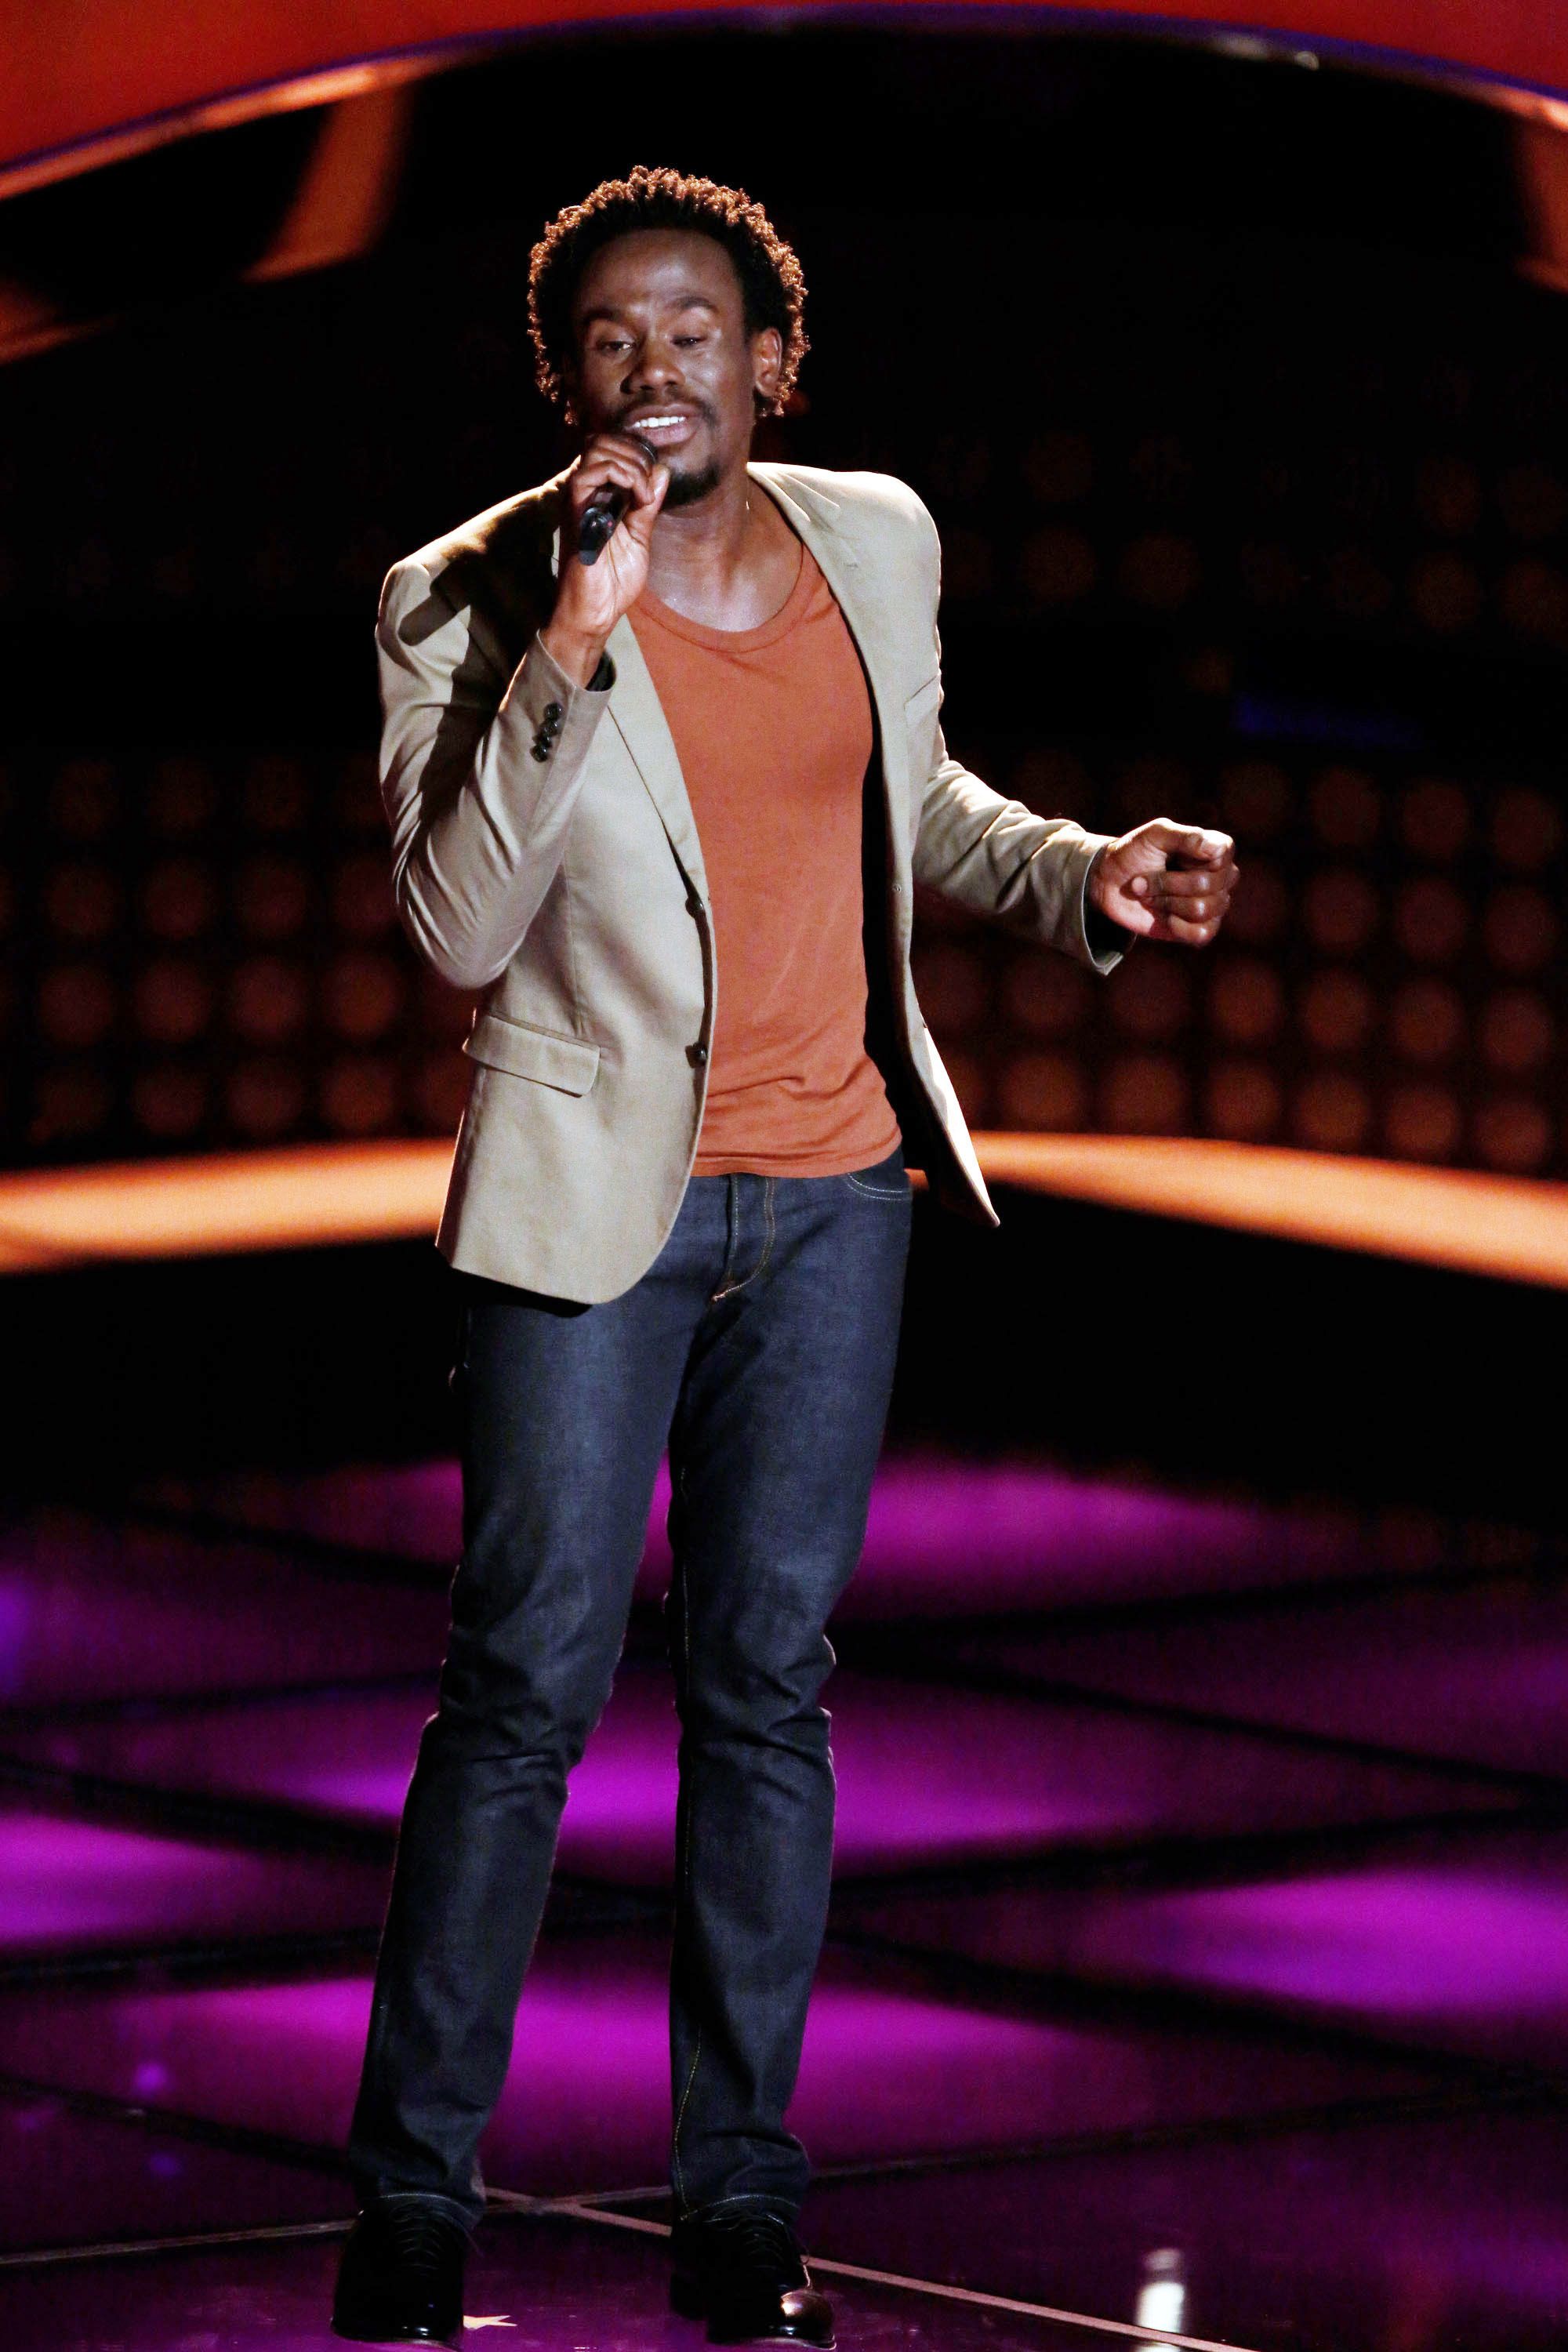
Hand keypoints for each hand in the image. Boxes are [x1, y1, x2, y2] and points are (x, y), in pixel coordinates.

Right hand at [541, 432, 669, 683]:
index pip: (612, 448)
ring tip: (643, 493)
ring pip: (595, 448)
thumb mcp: (639, 537)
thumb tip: (662, 472)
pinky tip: (636, 499)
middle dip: (636, 454)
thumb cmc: (612, 582)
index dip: (638, 454)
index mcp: (599, 495)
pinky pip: (586, 475)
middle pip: (602, 440)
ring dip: (630, 463)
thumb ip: (648, 505)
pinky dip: (620, 476)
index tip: (654, 486)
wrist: (595, 613)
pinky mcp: (574, 513)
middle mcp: (585, 492)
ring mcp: (577, 500)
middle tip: (649, 488)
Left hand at [1090, 820, 1238, 944]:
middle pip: (1208, 886)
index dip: (1191, 858)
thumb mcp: (1156, 835)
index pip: (1222, 854)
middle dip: (1166, 883)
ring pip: (1202, 909)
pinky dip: (1177, 926)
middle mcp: (1221, 877)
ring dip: (1165, 902)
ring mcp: (1213, 904)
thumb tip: (1219, 849)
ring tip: (1150, 896)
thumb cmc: (1135, 853)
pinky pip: (1202, 934)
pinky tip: (1165, 917)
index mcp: (1217, 849)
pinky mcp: (1199, 929)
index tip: (1169, 852)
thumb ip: (1187, 837)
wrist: (1110, 883)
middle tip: (1144, 879)